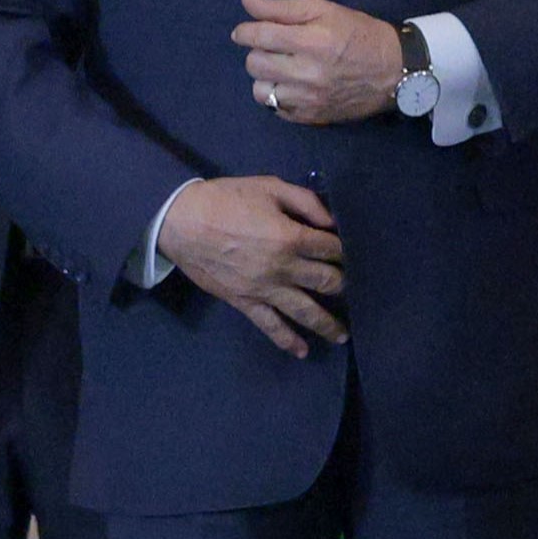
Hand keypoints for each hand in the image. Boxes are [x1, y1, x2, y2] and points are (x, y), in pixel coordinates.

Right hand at [148, 176, 346, 348]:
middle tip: (355, 291)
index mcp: (291, 237)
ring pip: (305, 312)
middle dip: (344, 285)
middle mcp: (283, 268)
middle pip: (326, 282)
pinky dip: (288, 341)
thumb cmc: (226, 200)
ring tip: (343, 336)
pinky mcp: (245, 302)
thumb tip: (331, 222)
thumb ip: (305, 202)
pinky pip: (271, 326)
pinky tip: (303, 351)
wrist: (182, 222)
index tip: (351, 254)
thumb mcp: (270, 187)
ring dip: (327, 325)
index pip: (331, 249)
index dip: (345, 250)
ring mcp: (264, 289)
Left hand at [229, 0, 410, 129]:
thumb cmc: (359, 33)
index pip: (259, 36)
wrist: (394, 70)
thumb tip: (246, 0)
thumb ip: (282, 7)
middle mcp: (307, 73)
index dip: (244, 31)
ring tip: (282, 68)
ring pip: (260, 91)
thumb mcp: (324, 10)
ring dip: (265, 77)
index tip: (244, 31)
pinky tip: (294, 85)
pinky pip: (276, 109)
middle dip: (257, 52)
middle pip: (254, 64)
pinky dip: (279, 95)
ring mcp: (309, 99)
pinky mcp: (311, 117)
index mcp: (312, 41)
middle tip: (273, 47)